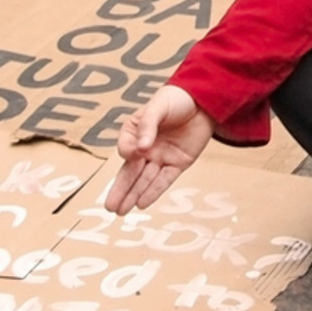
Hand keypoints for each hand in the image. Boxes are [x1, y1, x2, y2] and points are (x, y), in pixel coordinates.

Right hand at [104, 84, 214, 214]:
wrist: (202, 100)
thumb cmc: (175, 99)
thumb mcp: (158, 107)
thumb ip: (148, 125)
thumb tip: (142, 148)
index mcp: (134, 131)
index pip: (126, 147)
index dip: (129, 152)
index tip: (134, 153)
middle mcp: (145, 148)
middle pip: (130, 172)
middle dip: (120, 189)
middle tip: (109, 206)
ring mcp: (161, 157)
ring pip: (144, 180)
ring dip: (133, 195)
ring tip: (120, 211)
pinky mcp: (178, 163)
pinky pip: (164, 180)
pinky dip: (154, 191)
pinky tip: (141, 203)